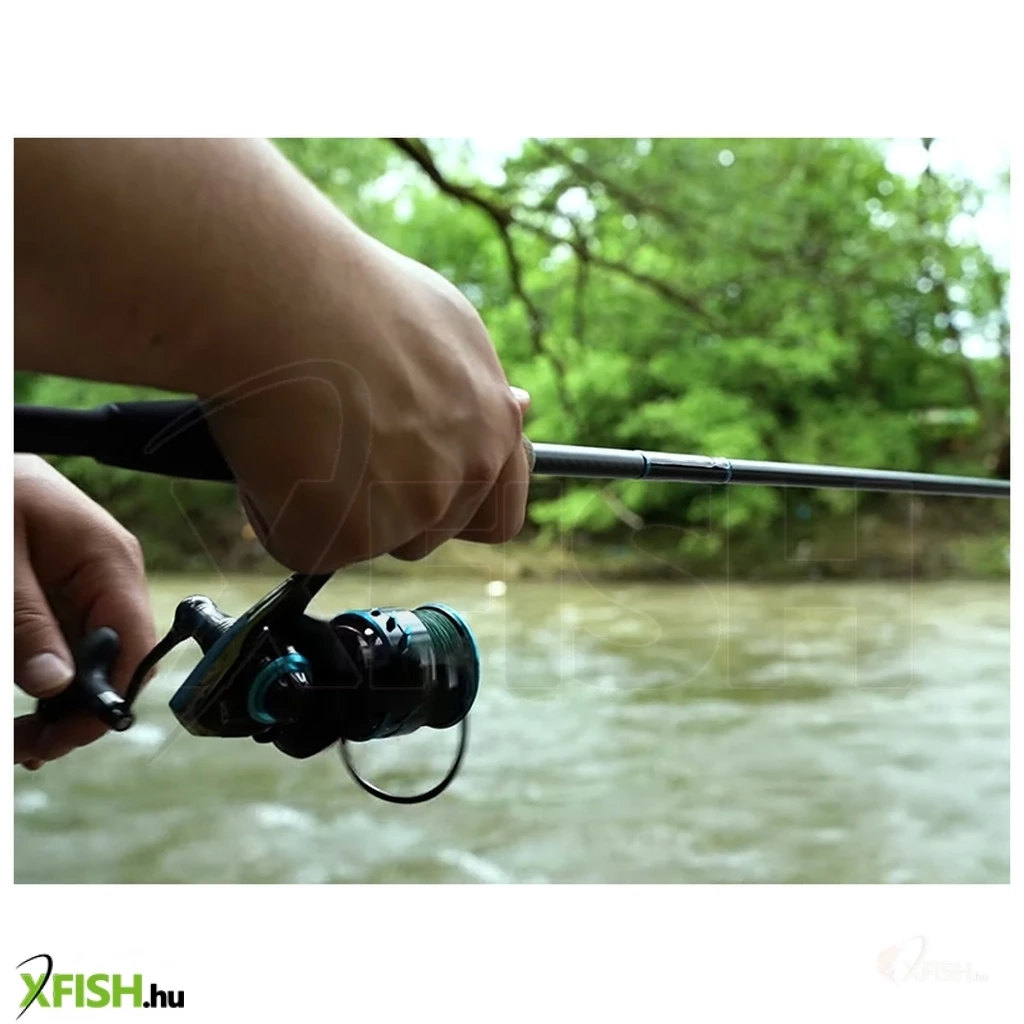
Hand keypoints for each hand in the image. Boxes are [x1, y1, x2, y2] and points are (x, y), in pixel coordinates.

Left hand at [13, 456, 156, 766]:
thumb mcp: (1, 558)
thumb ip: (27, 619)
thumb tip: (55, 685)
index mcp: (109, 560)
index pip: (133, 645)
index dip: (104, 700)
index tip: (56, 739)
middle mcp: (112, 575)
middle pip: (118, 661)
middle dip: (77, 711)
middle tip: (26, 748)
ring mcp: (93, 583)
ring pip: (94, 660)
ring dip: (62, 702)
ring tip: (22, 738)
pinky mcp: (69, 590)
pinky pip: (71, 644)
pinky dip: (52, 678)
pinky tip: (32, 705)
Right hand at [204, 226, 532, 571]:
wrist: (278, 295)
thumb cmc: (351, 294)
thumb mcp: (448, 328)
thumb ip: (479, 387)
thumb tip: (518, 408)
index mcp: (494, 428)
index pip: (499, 512)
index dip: (458, 506)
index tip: (424, 488)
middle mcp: (463, 476)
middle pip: (429, 532)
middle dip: (387, 506)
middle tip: (337, 445)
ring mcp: (409, 513)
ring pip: (367, 540)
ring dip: (333, 508)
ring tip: (298, 431)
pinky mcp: (345, 537)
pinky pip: (304, 544)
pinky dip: (276, 512)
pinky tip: (266, 450)